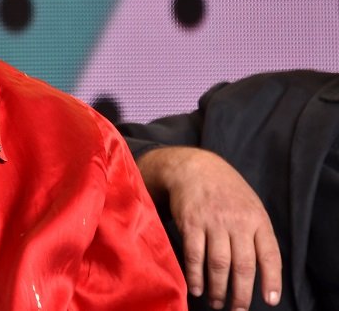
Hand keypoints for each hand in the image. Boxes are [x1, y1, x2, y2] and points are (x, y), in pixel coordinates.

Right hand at [137, 147, 281, 310]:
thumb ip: (256, 232)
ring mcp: (213, 222)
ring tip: (216, 302)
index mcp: (257, 218)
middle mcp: (237, 221)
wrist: (194, 167)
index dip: (271, 280)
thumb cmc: (225, 190)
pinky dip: (195, 275)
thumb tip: (262, 269)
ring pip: (219, 265)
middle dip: (241, 294)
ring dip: (218, 289)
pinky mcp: (191, 223)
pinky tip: (196, 287)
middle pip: (243, 266)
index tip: (270, 300)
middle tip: (237, 309)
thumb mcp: (250, 204)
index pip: (270, 255)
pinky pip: (194, 255)